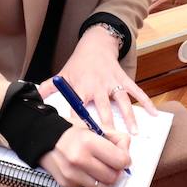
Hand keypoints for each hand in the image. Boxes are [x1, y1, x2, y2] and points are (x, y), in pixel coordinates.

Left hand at [37, 26, 157, 133]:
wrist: (96, 44)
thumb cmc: (78, 64)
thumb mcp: (62, 75)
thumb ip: (48, 89)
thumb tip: (32, 100)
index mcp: (81, 87)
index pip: (78, 108)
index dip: (79, 124)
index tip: (81, 140)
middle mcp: (98, 86)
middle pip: (103, 108)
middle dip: (106, 125)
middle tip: (110, 142)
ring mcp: (113, 83)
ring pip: (122, 102)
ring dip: (129, 118)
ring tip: (133, 134)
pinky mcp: (124, 80)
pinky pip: (137, 92)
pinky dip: (146, 102)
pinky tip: (154, 114)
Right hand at [39, 124, 131, 186]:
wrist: (41, 138)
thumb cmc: (69, 130)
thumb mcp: (93, 126)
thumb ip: (114, 137)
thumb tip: (126, 151)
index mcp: (88, 142)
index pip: (121, 161)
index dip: (125, 159)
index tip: (121, 156)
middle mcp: (79, 160)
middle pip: (113, 177)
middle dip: (116, 171)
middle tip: (111, 163)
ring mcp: (72, 174)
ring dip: (105, 179)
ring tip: (100, 168)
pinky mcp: (66, 184)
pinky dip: (91, 181)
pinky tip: (85, 170)